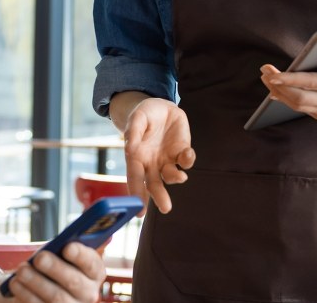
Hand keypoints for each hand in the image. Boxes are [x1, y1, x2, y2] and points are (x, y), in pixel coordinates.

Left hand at [4, 242, 105, 301]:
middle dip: (55, 268)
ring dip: (36, 283)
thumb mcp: (61, 254)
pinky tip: (15, 284)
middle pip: (74, 283)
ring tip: (21, 270)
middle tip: (39, 258)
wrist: (43, 286)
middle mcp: (88, 294)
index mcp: (94, 273)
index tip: (67, 247)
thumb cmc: (54, 264)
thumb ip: (61, 250)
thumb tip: (52, 251)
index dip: (81, 256)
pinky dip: (26, 295)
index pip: (92, 265)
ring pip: (56, 298)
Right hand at [123, 98, 194, 213]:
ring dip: (175, 178)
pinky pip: (186, 161)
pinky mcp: (181, 152)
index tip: (139, 210)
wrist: (160, 106)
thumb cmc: (143, 114)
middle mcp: (151, 163)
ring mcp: (167, 159)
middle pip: (154, 184)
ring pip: (171, 175)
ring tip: (180, 176)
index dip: (136, 193)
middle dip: (160, 196)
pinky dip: (188, 160)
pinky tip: (188, 153)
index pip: (135, 177)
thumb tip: (129, 148)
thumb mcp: (136, 118)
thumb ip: (133, 132)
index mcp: (136, 157)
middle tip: (165, 208)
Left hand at [260, 50, 316, 119]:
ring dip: (278, 91)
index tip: (273, 74)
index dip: (290, 79)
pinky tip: (275, 90)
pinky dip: (285, 99)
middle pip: (298, 97)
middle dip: (278, 85)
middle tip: (264, 71)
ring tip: (265, 76)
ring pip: (296, 104)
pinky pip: (300, 108)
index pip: (310, 84)